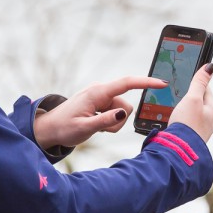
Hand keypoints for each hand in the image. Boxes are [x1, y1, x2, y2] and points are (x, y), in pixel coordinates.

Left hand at [33, 75, 166, 150]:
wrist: (50, 129)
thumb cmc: (64, 128)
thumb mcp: (84, 128)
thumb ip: (105, 120)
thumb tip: (123, 113)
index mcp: (97, 92)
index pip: (127, 83)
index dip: (146, 82)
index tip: (162, 83)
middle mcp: (101, 91)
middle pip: (126, 105)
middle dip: (118, 120)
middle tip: (100, 129)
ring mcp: (101, 97)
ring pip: (121, 112)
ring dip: (113, 123)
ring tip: (95, 127)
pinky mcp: (101, 103)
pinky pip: (115, 114)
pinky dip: (109, 122)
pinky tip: (95, 124)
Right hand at [168, 63, 212, 141]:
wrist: (179, 151)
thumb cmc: (187, 124)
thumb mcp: (193, 98)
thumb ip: (199, 82)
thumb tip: (210, 66)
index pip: (206, 90)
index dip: (196, 83)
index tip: (188, 78)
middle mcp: (210, 121)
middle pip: (200, 103)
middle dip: (190, 98)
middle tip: (179, 94)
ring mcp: (201, 131)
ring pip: (193, 115)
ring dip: (185, 111)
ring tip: (175, 109)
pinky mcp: (191, 139)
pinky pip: (187, 125)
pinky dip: (181, 122)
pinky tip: (174, 122)